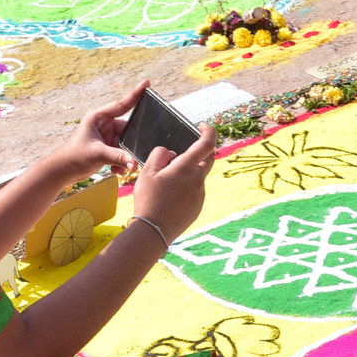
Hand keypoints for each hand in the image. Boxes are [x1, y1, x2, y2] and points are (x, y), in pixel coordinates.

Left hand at [54, 80, 147, 181]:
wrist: (64, 171)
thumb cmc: (74, 157)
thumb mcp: (98, 154)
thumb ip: (118, 157)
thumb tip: (135, 164)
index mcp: (98, 117)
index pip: (121, 105)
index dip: (135, 94)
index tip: (147, 83)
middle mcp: (103, 124)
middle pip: (127, 129)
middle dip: (130, 144)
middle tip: (135, 154)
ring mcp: (106, 136)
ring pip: (125, 144)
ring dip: (125, 157)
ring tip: (120, 166)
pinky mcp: (107, 147)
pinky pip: (122, 153)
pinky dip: (121, 162)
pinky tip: (116, 170)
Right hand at [132, 122, 216, 243]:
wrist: (154, 231)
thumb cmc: (148, 200)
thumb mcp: (147, 171)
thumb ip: (160, 155)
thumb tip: (172, 154)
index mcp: (186, 168)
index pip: (207, 143)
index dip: (209, 131)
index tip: (203, 126)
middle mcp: (198, 180)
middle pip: (208, 158)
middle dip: (199, 152)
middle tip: (181, 155)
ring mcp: (200, 194)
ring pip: (199, 175)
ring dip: (189, 172)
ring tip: (167, 183)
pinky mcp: (199, 205)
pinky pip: (195, 190)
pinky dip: (187, 187)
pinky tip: (171, 196)